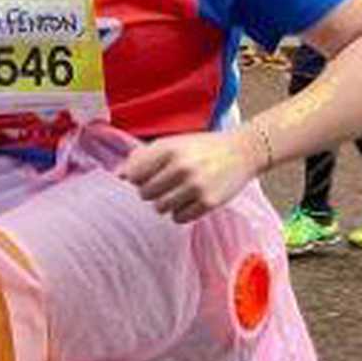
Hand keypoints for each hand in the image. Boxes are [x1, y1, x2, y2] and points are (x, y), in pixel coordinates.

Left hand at [118, 129, 263, 223]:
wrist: (243, 151)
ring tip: (180, 191)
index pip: (133, 175)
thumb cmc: (202, 148)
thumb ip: (145, 156)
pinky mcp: (208, 202)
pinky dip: (181, 212)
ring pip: (160, 208)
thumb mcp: (173, 143)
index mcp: (168, 148)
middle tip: (168, 183)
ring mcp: (195, 186)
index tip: (149, 175)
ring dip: (166, 203)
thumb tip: (118, 176)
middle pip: (145, 194)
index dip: (139, 178)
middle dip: (152, 191)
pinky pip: (178, 218)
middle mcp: (180, 166)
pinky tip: (191, 199)